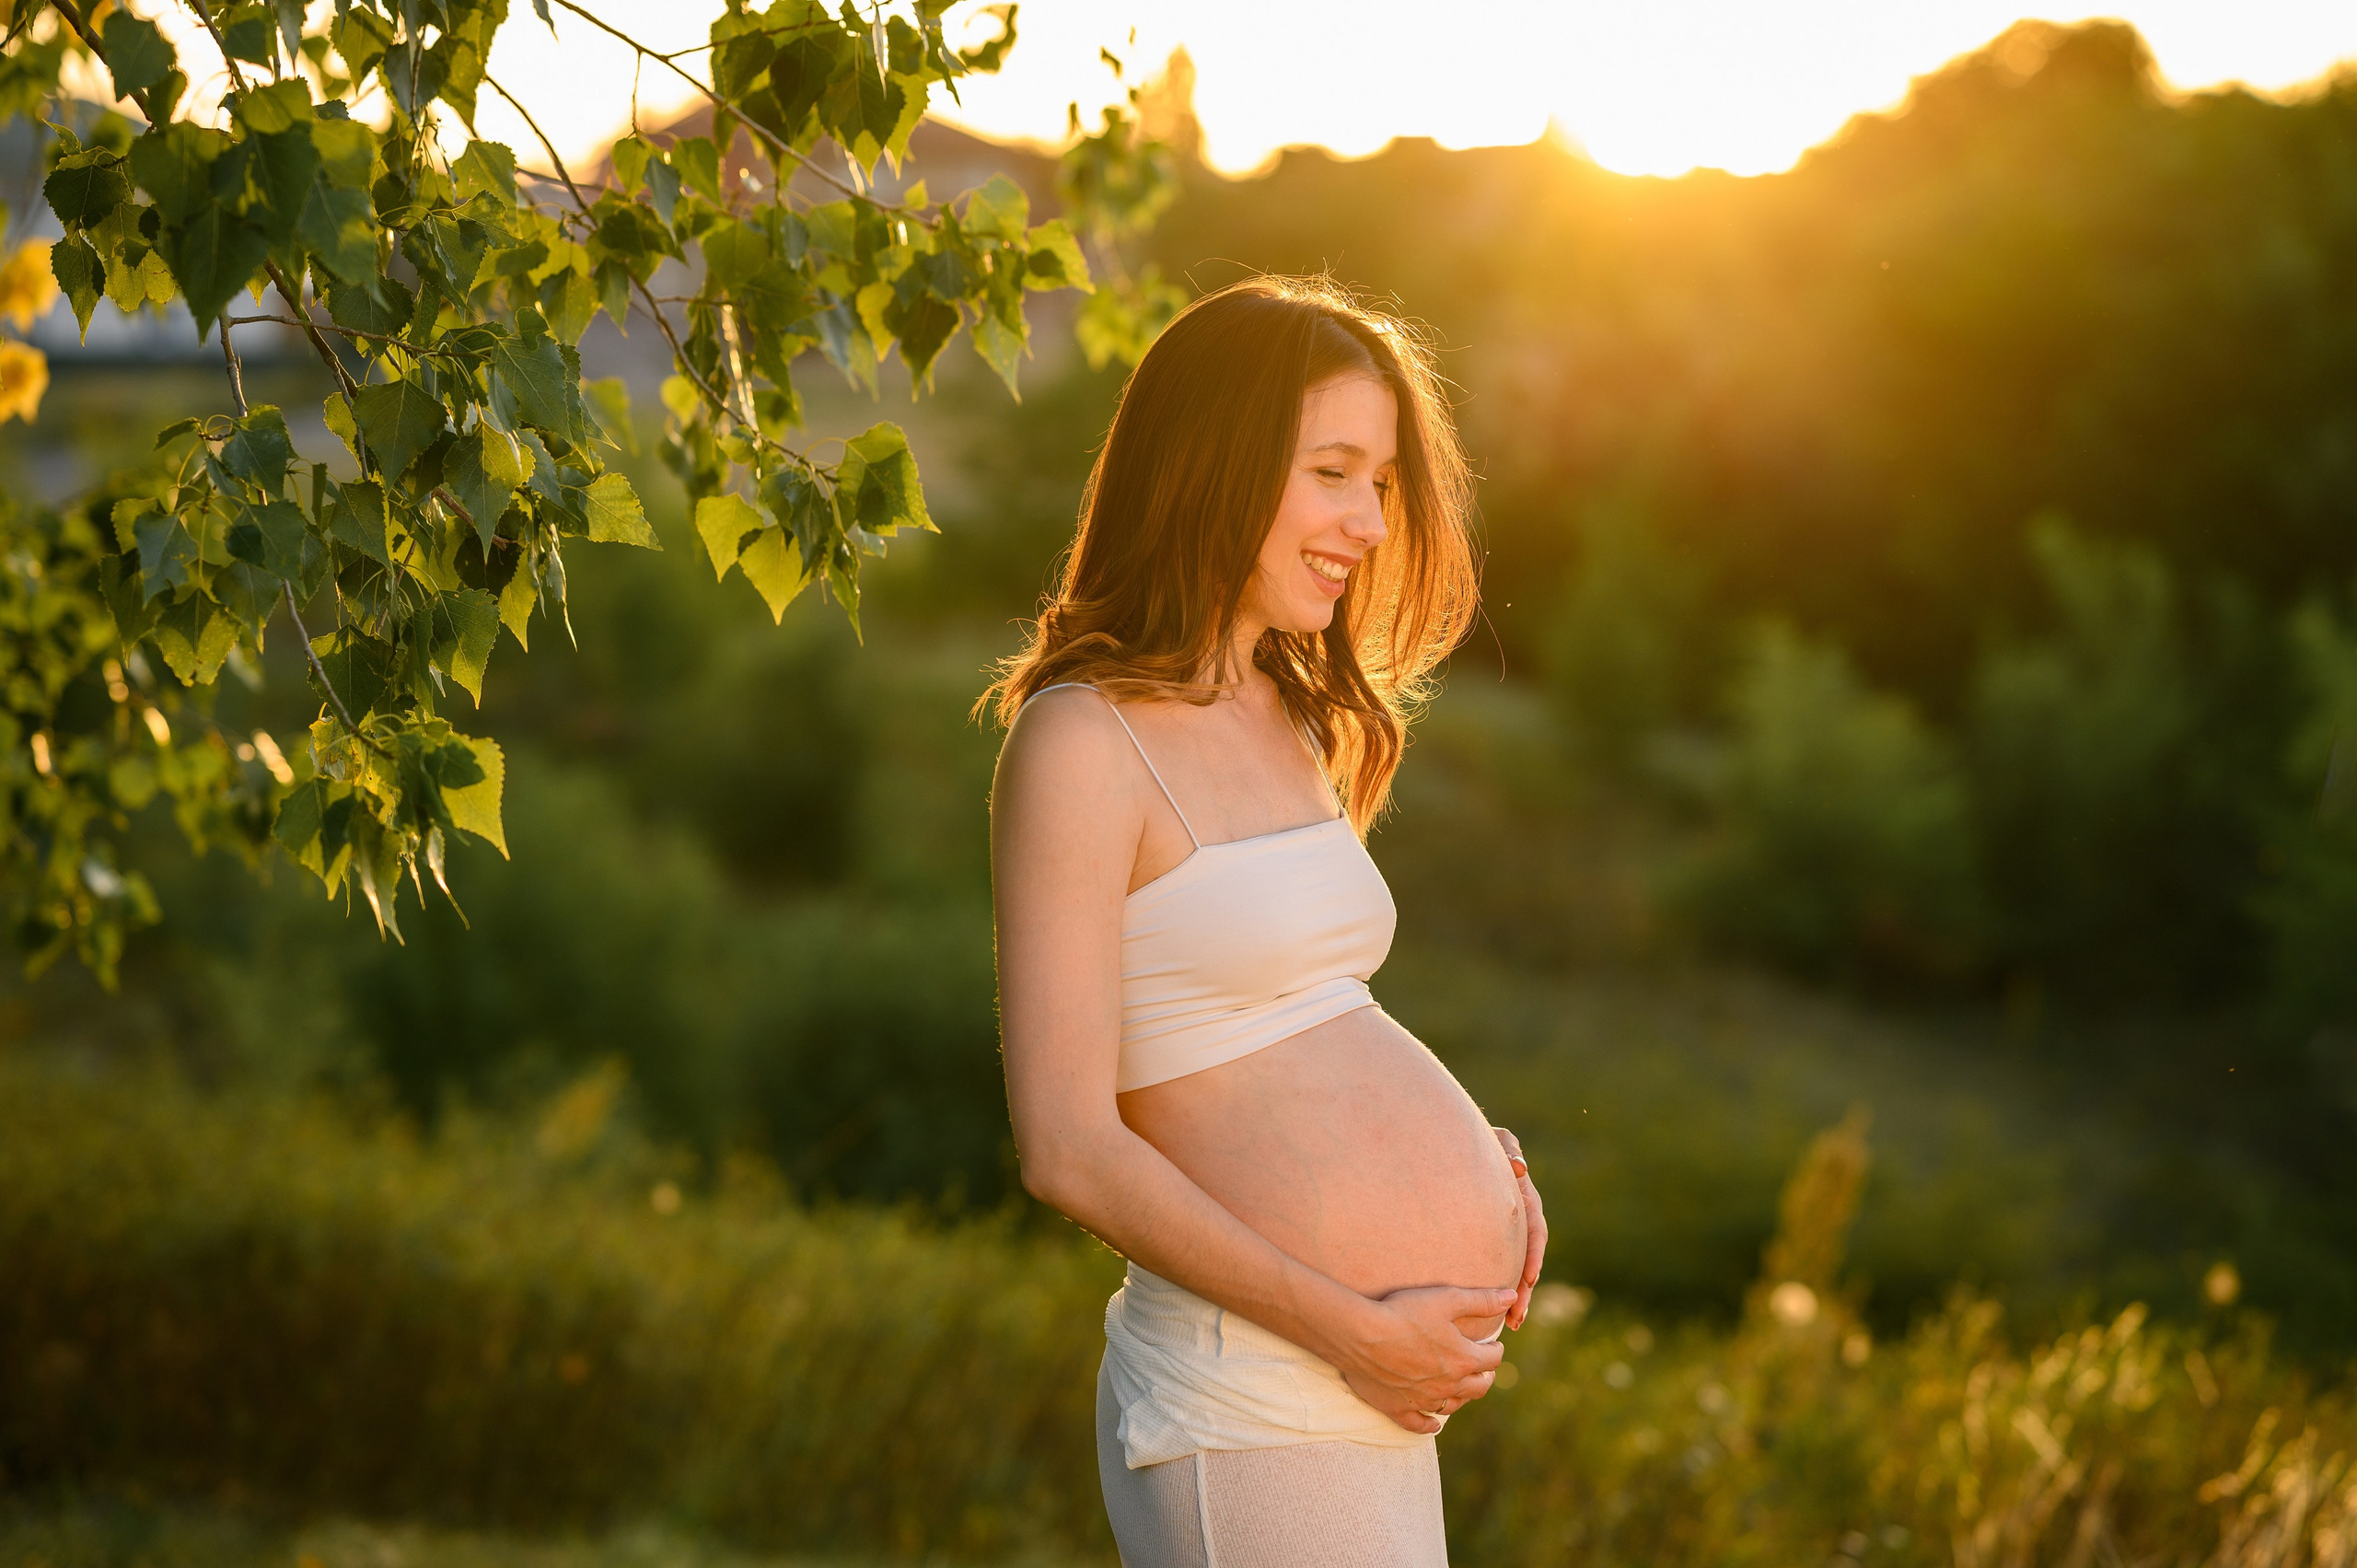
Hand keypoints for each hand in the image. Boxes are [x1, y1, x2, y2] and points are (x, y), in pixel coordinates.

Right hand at [1333, 1284, 1516, 1434]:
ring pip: (1454, 1406)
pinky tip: (1434, 1423)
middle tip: (1482, 1367)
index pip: (1493, 1359)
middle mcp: (1449, 1385)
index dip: (1495, 1349)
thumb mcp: (1446, 1299)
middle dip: (1485, 1375)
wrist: (1361, 1334)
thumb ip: (1481, 1300)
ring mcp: (1424, 1400)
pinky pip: (1420, 1425)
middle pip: (1479, 1387)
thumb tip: (1511, 1297)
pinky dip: (1430, 1425)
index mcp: (1463, 1359)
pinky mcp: (1399, 1409)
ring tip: (1461, 1387)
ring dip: (1462, 1396)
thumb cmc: (1403, 1313)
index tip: (1492, 1344)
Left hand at [1493, 1126, 1547, 1329]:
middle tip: (1517, 1315)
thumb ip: (1507, 1148)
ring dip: (1518, 1296)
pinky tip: (1495, 1312)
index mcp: (1526, 1197)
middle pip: (1530, 1257)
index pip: (1536, 1228)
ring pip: (1518, 1267)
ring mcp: (1509, 1231)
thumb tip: (1518, 1167)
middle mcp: (1522, 1218)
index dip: (1535, 1254)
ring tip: (1513, 1323)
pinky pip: (1501, 1266)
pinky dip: (1500, 1288)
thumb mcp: (1495, 1139)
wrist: (1458, 1146)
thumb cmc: (1476, 1138)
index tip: (1529, 1277)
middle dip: (1526, 1288)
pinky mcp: (1493, 1239)